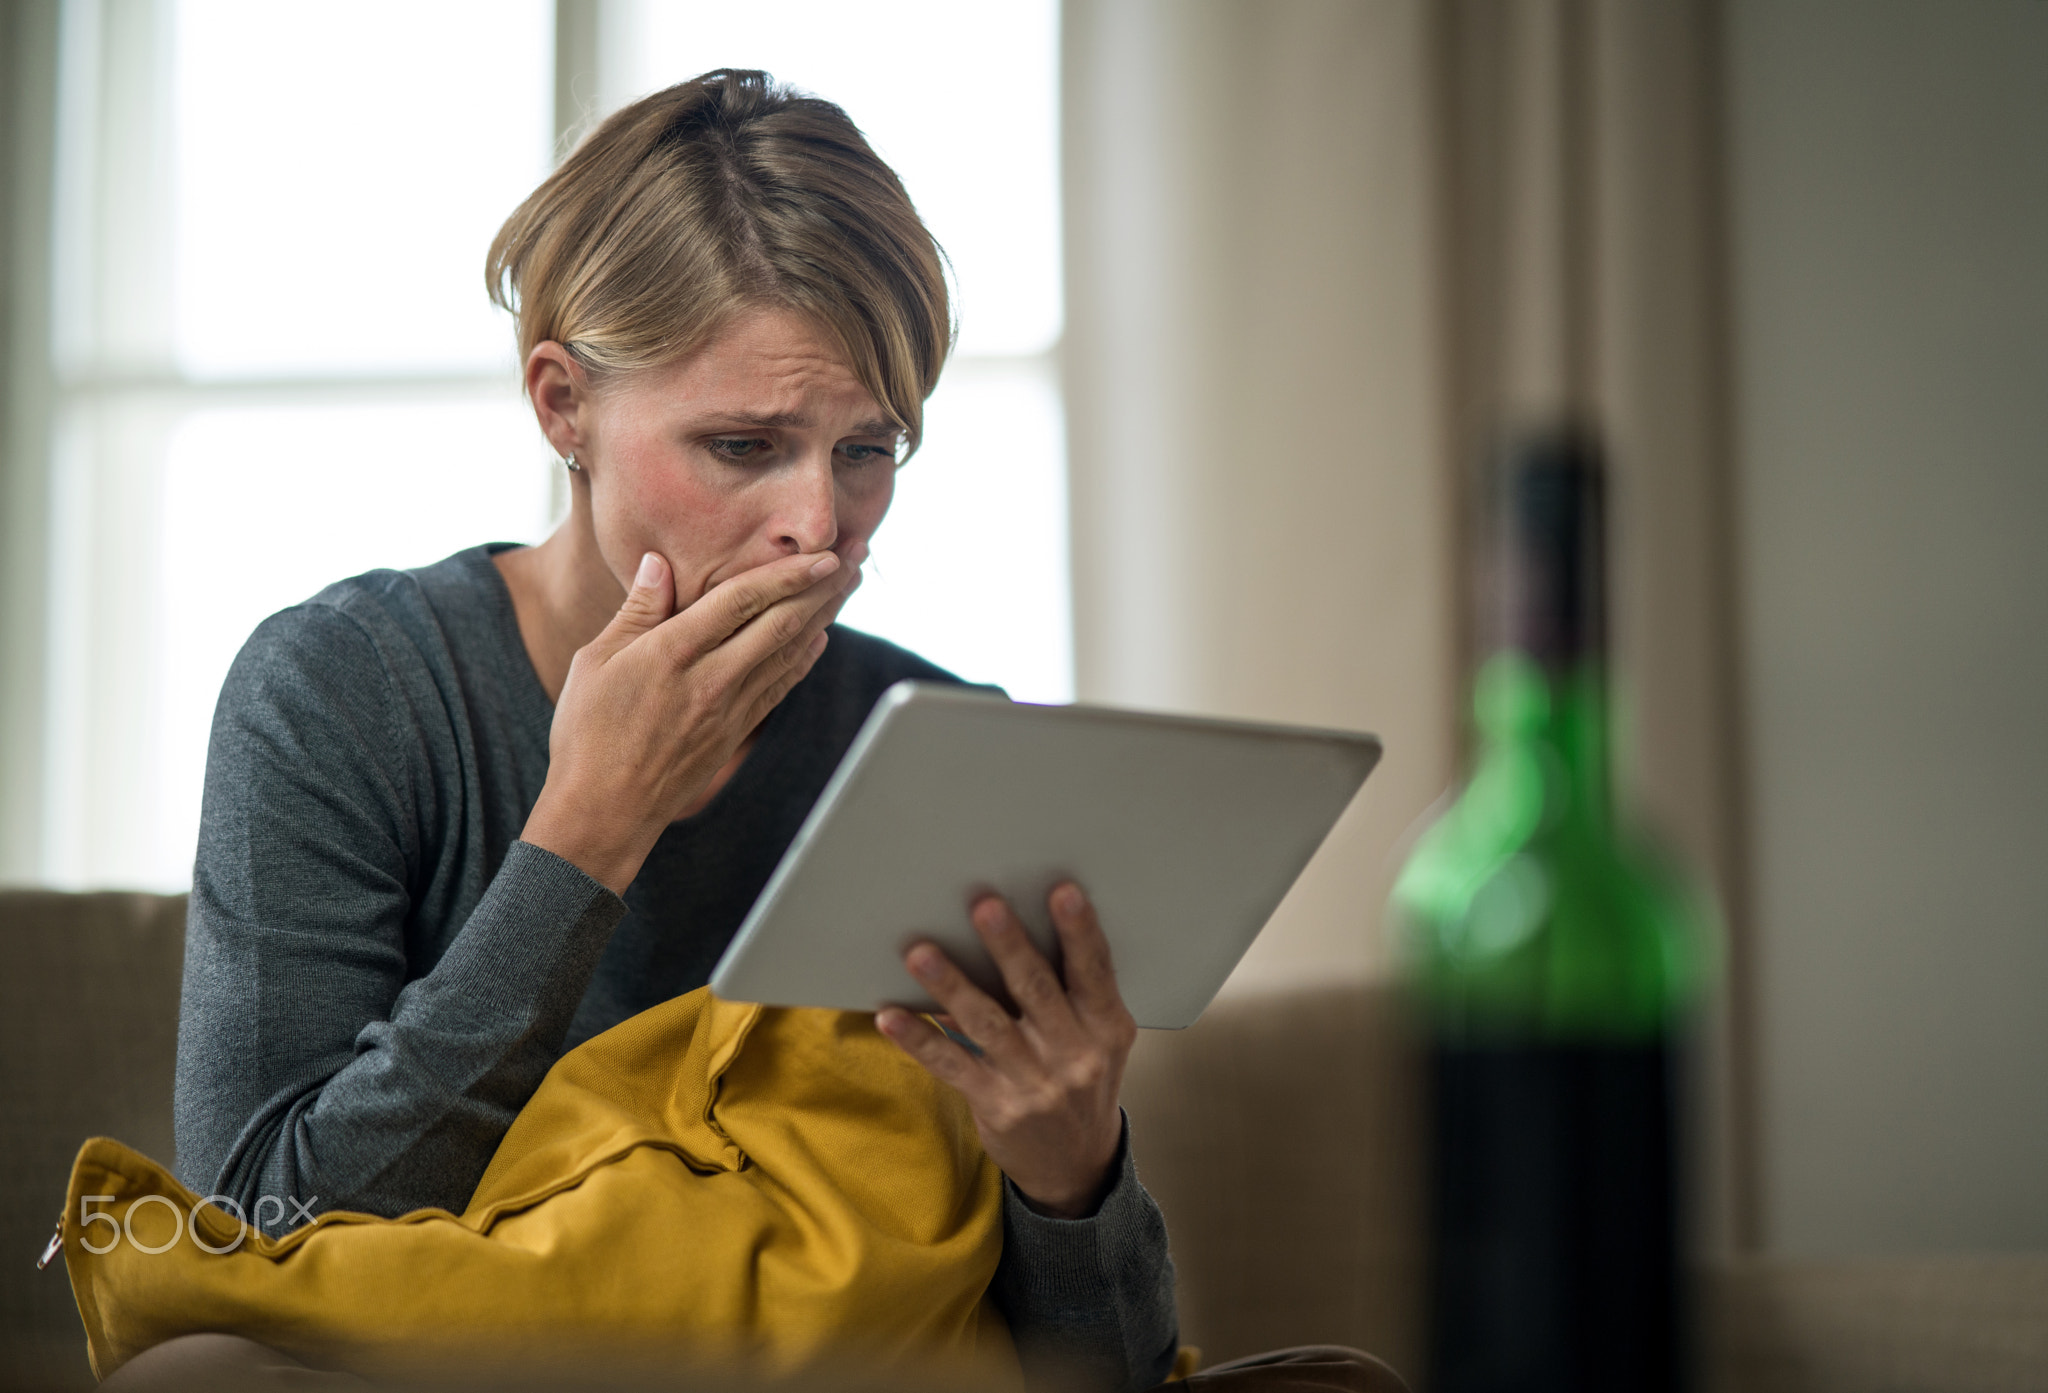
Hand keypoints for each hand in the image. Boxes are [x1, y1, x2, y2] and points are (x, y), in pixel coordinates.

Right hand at [519, 548, 855, 892]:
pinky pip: (779, 687)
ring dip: (824, 615)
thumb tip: (658, 562)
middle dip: (823, 587)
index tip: (823, 554)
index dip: (788, 573)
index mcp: (673, 652)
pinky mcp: (735, 733)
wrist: (604, 811)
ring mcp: (729, 709)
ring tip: (850, 585)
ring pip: (788, 651)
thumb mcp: (596, 661)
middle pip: (780, 622)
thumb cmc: (588, 733)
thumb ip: (636, 610)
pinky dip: (804, 658)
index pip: (743, 600)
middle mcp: (711, 679)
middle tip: (856, 554)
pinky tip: (820, 637)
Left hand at [876, 883, 1137, 1219]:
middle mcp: (1075, 1054)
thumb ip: (1071, 994)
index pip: (1095, 972)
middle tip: (984, 906)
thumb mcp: (1098, 1040)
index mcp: (1107, 1027)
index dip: (1079, 931)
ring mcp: (1035, 1083)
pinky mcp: (997, 1106)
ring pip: (987, 1024)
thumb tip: (1009, 933)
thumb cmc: (1081, 1081)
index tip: (1063, 892)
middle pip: (1036, 990)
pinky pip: (951, 1065)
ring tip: (920, 953)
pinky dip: (920, 1039)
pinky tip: (891, 1016)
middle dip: (1008, 946)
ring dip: (950, 985)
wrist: (1077, 1166)